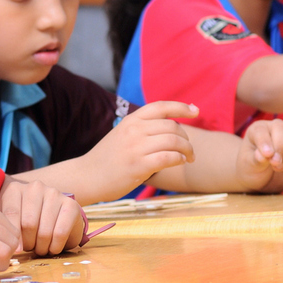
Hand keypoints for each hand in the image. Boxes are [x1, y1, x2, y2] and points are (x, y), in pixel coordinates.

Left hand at [0, 179, 84, 255]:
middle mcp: (35, 188)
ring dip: (42, 247)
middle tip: (30, 249)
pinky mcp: (70, 205)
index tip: (15, 251)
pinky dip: (55, 246)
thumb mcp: (9, 222)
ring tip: (41, 248)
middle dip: (28, 244)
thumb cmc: (26, 222)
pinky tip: (53, 247)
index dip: (13, 236)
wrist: (54, 216)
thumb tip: (3, 246)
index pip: (11, 214)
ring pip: (44, 231)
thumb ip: (3, 230)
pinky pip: (60, 233)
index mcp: (15, 189)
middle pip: (28, 224)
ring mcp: (54, 194)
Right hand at [83, 101, 197, 194]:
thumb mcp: (122, 134)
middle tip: (190, 150)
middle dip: (187, 138)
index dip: (182, 107)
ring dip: (187, 150)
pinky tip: (179, 162)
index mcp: (131, 120)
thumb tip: (169, 126)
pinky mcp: (138, 166)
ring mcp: (136, 148)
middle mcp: (134, 130)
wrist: (86, 176)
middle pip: (172, 126)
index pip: (161, 106)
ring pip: (173, 141)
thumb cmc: (107, 159)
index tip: (196, 111)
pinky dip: (179, 159)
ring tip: (189, 158)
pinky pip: (168, 158)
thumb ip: (142, 128)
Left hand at [237, 119, 282, 192]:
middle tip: (274, 164)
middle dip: (279, 148)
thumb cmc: (251, 167)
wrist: (260, 178)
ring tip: (279, 168)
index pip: (262, 130)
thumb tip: (265, 156)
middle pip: (282, 128)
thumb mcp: (248, 164)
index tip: (267, 156)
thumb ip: (256, 159)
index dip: (265, 142)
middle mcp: (274, 129)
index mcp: (258, 129)